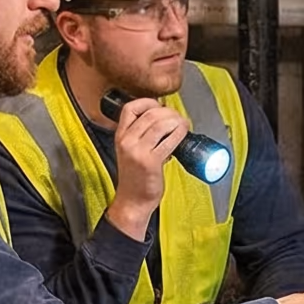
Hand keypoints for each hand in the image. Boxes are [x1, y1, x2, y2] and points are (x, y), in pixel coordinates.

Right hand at [100, 96, 187, 239]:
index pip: (130, 108)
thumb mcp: (130, 151)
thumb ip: (141, 135)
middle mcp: (127, 141)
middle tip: (177, 117)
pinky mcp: (150, 162)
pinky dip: (180, 133)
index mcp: (120, 136)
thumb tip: (163, 119)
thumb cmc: (135, 178)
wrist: (132, 201)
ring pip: (160, 124)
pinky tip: (184, 133)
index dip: (147, 102)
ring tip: (182, 124)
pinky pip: (169, 141)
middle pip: (150, 114)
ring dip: (176, 121)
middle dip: (168, 112)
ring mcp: (137, 151)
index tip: (160, 106)